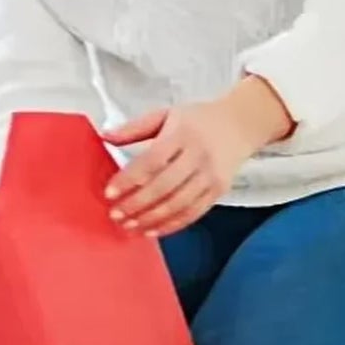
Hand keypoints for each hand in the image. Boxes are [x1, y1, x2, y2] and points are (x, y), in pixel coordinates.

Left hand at [102, 76, 293, 237]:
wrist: (240, 124)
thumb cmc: (197, 119)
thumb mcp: (165, 114)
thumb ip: (135, 127)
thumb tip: (104, 136)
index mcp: (181, 134)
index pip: (152, 160)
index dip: (129, 179)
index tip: (109, 192)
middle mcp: (198, 157)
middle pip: (164, 186)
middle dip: (137, 204)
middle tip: (115, 215)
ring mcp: (211, 176)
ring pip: (178, 204)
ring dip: (151, 219)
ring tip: (129, 226)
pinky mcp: (219, 191)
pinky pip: (193, 213)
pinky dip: (172, 225)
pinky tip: (152, 230)